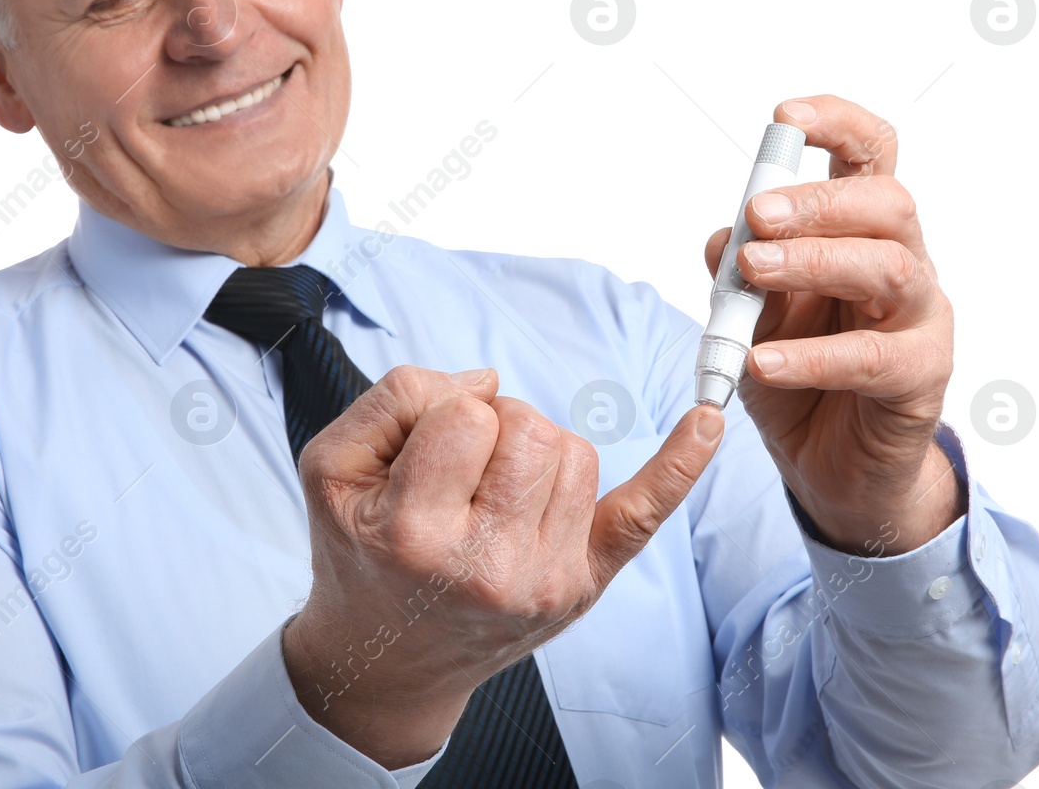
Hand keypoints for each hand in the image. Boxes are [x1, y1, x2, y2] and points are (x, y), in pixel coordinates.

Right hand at [283, 364, 723, 768]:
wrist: (385, 658)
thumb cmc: (359, 551)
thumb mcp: (332, 466)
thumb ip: (396, 397)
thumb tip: (488, 381)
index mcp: (417, 533)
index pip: (466, 416)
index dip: (446, 412)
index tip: (424, 448)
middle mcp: (488, 565)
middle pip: (531, 429)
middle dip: (495, 426)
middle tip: (461, 468)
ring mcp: (545, 581)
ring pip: (574, 452)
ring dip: (535, 450)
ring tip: (494, 487)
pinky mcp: (583, 585)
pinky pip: (644, 513)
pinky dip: (678, 465)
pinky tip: (706, 422)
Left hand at [702, 95, 962, 555]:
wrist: (829, 467)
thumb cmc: (795, 373)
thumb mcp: (750, 314)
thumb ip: (737, 271)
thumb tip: (726, 235)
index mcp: (863, 233)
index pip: (871, 156)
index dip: (837, 125)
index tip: (786, 116)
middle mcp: (904, 264)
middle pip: (888, 203)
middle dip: (818, 201)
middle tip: (756, 215)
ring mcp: (921, 319)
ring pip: (892, 268)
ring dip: (817, 261)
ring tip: (753, 273)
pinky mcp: (921, 378)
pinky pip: (873, 358)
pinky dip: (810, 356)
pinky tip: (761, 361)